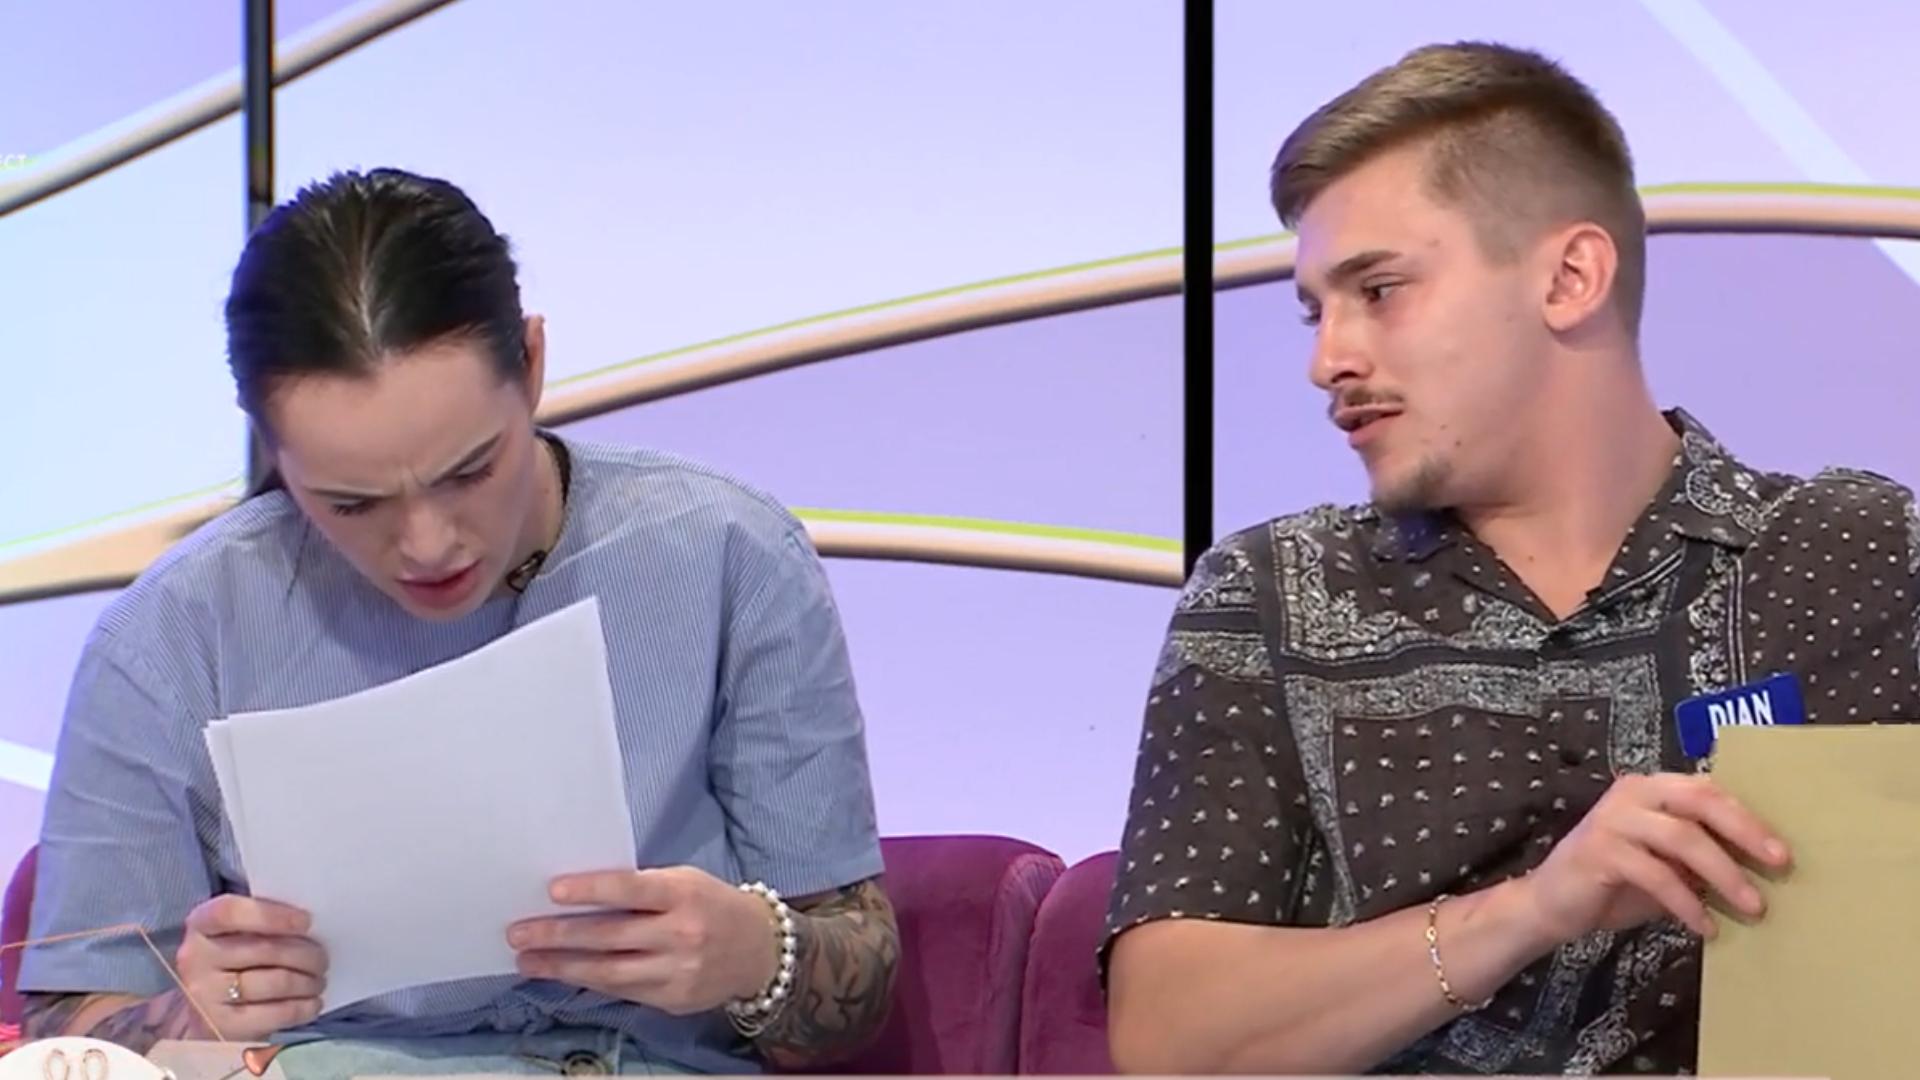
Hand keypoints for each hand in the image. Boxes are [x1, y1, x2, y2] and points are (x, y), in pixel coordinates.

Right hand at [175, 895, 327, 1041]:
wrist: (208, 1013)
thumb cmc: (233, 961)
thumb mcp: (237, 933)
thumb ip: (263, 921)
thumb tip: (309, 925)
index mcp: (200, 924)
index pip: (230, 912)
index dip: (272, 915)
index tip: (306, 922)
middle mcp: (195, 959)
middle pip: (266, 949)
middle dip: (306, 954)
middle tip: (322, 959)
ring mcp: (205, 996)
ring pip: (277, 981)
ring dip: (309, 981)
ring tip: (318, 980)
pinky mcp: (223, 1027)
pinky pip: (277, 1013)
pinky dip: (304, 1007)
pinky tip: (313, 1002)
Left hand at [508, 866, 779, 1015]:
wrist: (759, 950)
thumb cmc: (711, 904)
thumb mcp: (685, 882)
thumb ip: (642, 890)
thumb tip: (580, 897)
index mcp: (683, 895)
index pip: (630, 890)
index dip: (590, 890)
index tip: (551, 890)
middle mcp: (681, 934)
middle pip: (609, 936)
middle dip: (558, 935)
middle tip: (518, 933)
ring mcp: (677, 972)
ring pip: (608, 971)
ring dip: (561, 966)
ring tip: (528, 960)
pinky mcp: (672, 1000)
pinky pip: (621, 991)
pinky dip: (588, 982)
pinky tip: (563, 974)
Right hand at [1516, 772, 1790, 946]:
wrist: (1549, 904)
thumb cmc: (1614, 883)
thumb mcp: (1665, 864)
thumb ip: (1699, 855)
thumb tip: (1761, 869)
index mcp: (1652, 789)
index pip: (1708, 789)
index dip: (1750, 816)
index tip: (1784, 848)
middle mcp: (1632, 793)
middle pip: (1699, 800)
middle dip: (1744, 831)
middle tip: (1779, 864)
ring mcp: (1613, 819)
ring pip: (1682, 838)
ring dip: (1723, 874)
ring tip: (1752, 906)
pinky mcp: (1599, 851)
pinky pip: (1656, 874)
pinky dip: (1686, 902)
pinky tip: (1705, 926)